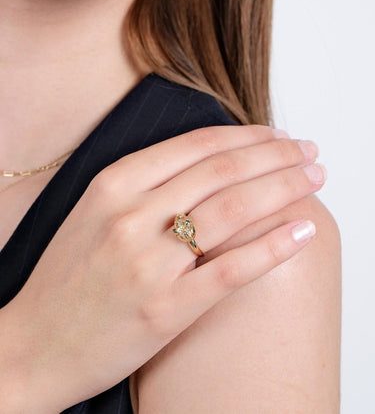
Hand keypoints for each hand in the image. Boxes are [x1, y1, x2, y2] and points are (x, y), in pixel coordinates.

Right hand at [0, 125, 324, 412]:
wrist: (33, 345)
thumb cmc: (67, 277)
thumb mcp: (95, 211)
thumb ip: (146, 184)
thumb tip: (208, 165)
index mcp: (113, 184)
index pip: (198, 145)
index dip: (249, 136)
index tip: (279, 136)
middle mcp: (130, 216)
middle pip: (223, 171)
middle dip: (277, 156)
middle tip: (309, 152)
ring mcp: (148, 263)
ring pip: (233, 210)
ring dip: (284, 189)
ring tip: (314, 178)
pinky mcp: (164, 309)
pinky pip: (231, 270)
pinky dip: (273, 247)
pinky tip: (304, 231)